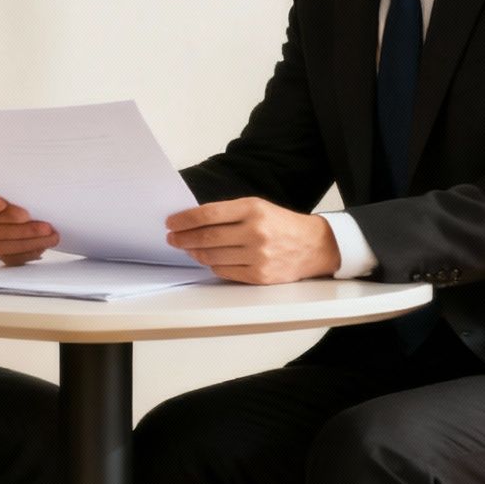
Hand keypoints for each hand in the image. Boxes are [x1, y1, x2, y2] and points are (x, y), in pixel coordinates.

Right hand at [0, 183, 58, 264]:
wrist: (15, 217)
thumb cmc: (20, 200)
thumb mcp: (20, 189)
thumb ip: (23, 189)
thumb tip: (42, 189)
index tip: (2, 204)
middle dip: (22, 229)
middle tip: (45, 227)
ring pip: (3, 245)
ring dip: (30, 242)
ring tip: (51, 237)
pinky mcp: (0, 253)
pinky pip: (11, 258)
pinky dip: (28, 253)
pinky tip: (43, 246)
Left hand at [165, 197, 339, 284]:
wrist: (313, 245)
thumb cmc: (280, 224)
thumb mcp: (257, 207)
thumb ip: (228, 213)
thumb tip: (192, 222)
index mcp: (253, 209)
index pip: (208, 214)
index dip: (185, 219)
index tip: (171, 222)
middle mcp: (255, 232)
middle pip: (207, 237)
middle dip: (183, 238)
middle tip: (172, 238)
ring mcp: (258, 256)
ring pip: (212, 257)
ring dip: (194, 253)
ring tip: (187, 248)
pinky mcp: (259, 276)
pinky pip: (224, 272)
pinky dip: (211, 265)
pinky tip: (207, 259)